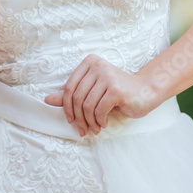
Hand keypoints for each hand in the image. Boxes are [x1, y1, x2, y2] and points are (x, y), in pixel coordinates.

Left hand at [43, 54, 158, 136]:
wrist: (146, 91)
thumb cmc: (118, 93)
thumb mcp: (93, 91)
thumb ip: (72, 95)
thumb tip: (47, 100)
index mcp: (89, 62)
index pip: (68, 87)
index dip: (66, 107)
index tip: (71, 120)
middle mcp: (97, 65)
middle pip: (76, 97)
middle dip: (78, 118)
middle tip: (83, 129)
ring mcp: (107, 75)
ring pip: (87, 105)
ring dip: (90, 121)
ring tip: (95, 127)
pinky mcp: (116, 88)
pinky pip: (99, 109)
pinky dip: (99, 120)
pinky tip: (104, 123)